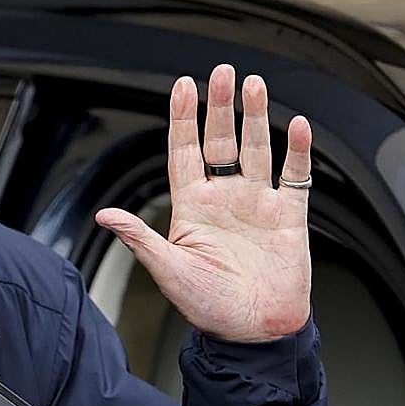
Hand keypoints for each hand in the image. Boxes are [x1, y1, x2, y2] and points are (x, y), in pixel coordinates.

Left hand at [95, 64, 311, 342]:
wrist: (254, 333)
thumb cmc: (209, 308)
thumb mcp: (169, 271)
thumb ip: (141, 238)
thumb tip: (105, 215)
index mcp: (192, 208)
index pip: (185, 152)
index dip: (183, 119)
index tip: (182, 85)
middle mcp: (224, 199)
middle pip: (220, 141)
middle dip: (220, 106)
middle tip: (222, 72)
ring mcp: (257, 204)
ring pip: (257, 149)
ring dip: (256, 117)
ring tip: (254, 84)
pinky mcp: (288, 217)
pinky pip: (295, 176)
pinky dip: (299, 151)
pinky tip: (299, 126)